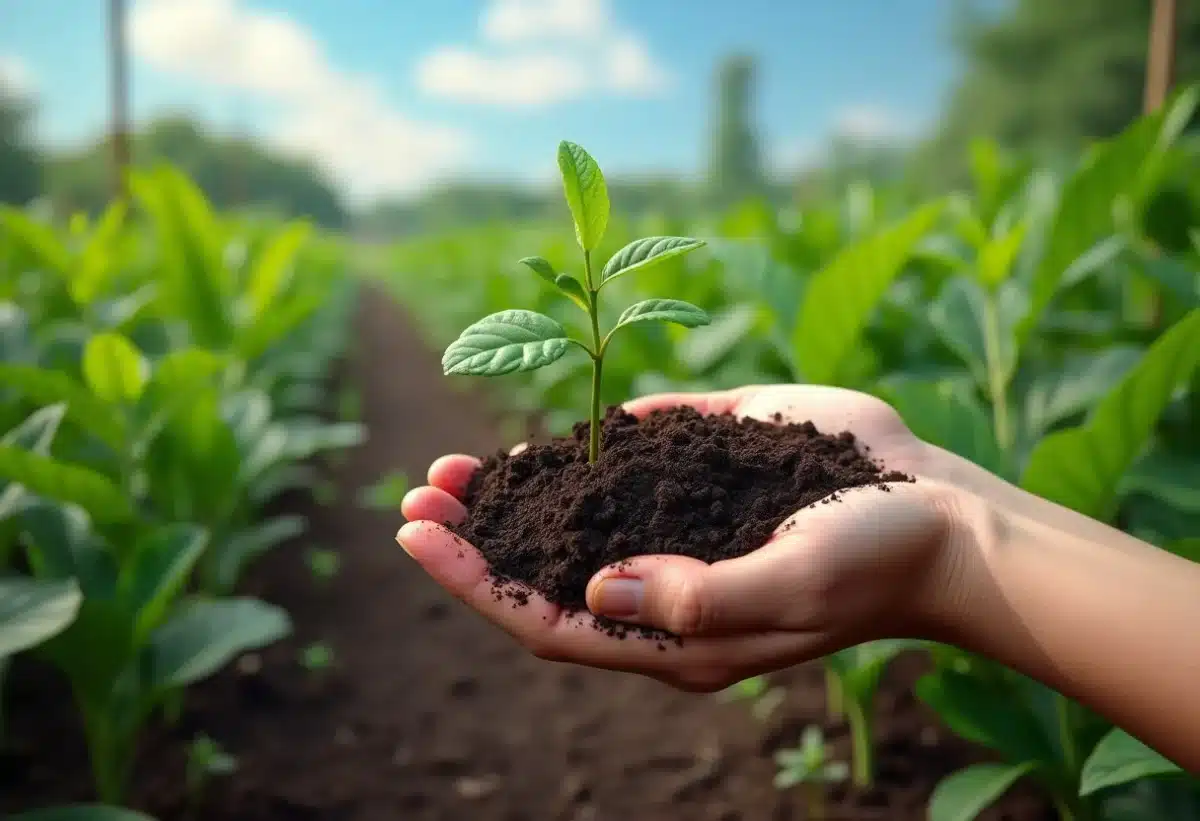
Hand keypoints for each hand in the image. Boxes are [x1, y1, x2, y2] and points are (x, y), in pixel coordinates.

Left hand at [398, 385, 970, 691]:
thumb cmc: (877, 558)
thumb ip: (698, 596)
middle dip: (477, 537)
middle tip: (420, 489)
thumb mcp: (793, 582)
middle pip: (547, 574)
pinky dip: (580, 459)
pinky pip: (629, 475)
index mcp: (679, 636)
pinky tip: (546, 444)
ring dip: (514, 497)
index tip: (417, 533)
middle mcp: (668, 590)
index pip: (549, 619)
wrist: (942, 514)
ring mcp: (685, 534)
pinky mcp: (706, 479)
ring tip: (457, 466)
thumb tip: (597, 586)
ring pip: (576, 525)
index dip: (476, 580)